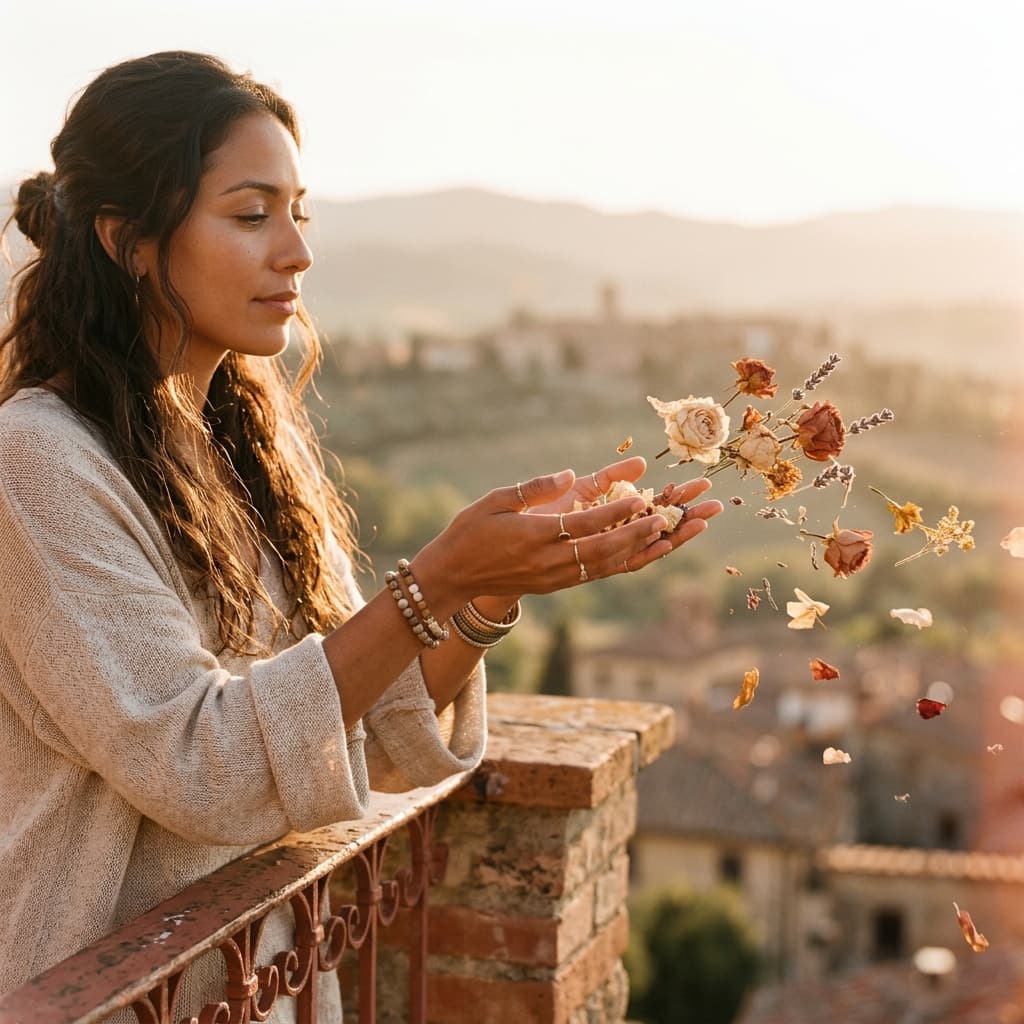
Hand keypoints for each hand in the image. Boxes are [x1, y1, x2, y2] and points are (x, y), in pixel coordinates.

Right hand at [411, 466, 721, 610]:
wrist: (452, 576)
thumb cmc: (470, 532)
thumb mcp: (495, 501)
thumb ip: (534, 487)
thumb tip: (569, 474)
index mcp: (533, 536)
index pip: (583, 524)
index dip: (615, 514)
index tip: (641, 502)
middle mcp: (547, 561)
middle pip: (602, 549)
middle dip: (637, 536)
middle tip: (666, 521)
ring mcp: (552, 577)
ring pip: (603, 566)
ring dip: (636, 552)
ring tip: (664, 538)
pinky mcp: (553, 585)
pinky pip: (593, 575)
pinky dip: (619, 565)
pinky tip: (639, 555)